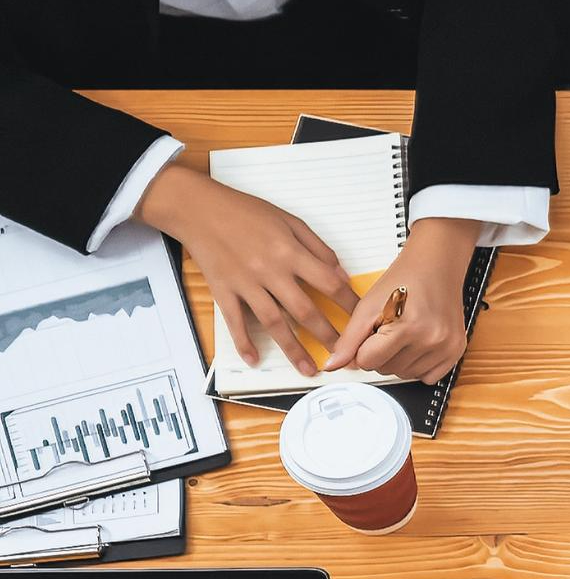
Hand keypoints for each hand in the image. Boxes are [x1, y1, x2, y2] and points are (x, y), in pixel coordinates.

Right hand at [138, 163, 355, 375]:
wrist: (200, 210)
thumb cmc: (247, 212)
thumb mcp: (290, 221)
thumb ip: (318, 248)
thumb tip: (341, 273)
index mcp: (290, 252)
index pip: (329, 283)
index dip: (348, 304)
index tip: (361, 320)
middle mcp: (270, 271)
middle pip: (304, 310)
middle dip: (327, 336)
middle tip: (343, 355)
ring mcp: (245, 284)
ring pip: (273, 323)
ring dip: (292, 349)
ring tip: (308, 369)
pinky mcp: (223, 291)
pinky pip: (235, 321)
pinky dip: (244, 342)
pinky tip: (254, 359)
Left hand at [323, 218, 478, 383]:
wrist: (435, 266)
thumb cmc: (403, 280)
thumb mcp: (368, 306)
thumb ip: (349, 340)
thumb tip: (333, 366)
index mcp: (407, 327)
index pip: (368, 362)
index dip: (363, 347)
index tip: (372, 331)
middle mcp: (431, 339)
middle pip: (386, 370)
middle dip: (381, 353)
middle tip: (391, 327)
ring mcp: (447, 347)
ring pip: (405, 375)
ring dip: (399, 360)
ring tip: (405, 333)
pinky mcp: (457, 350)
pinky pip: (429, 377)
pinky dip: (419, 365)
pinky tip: (419, 344)